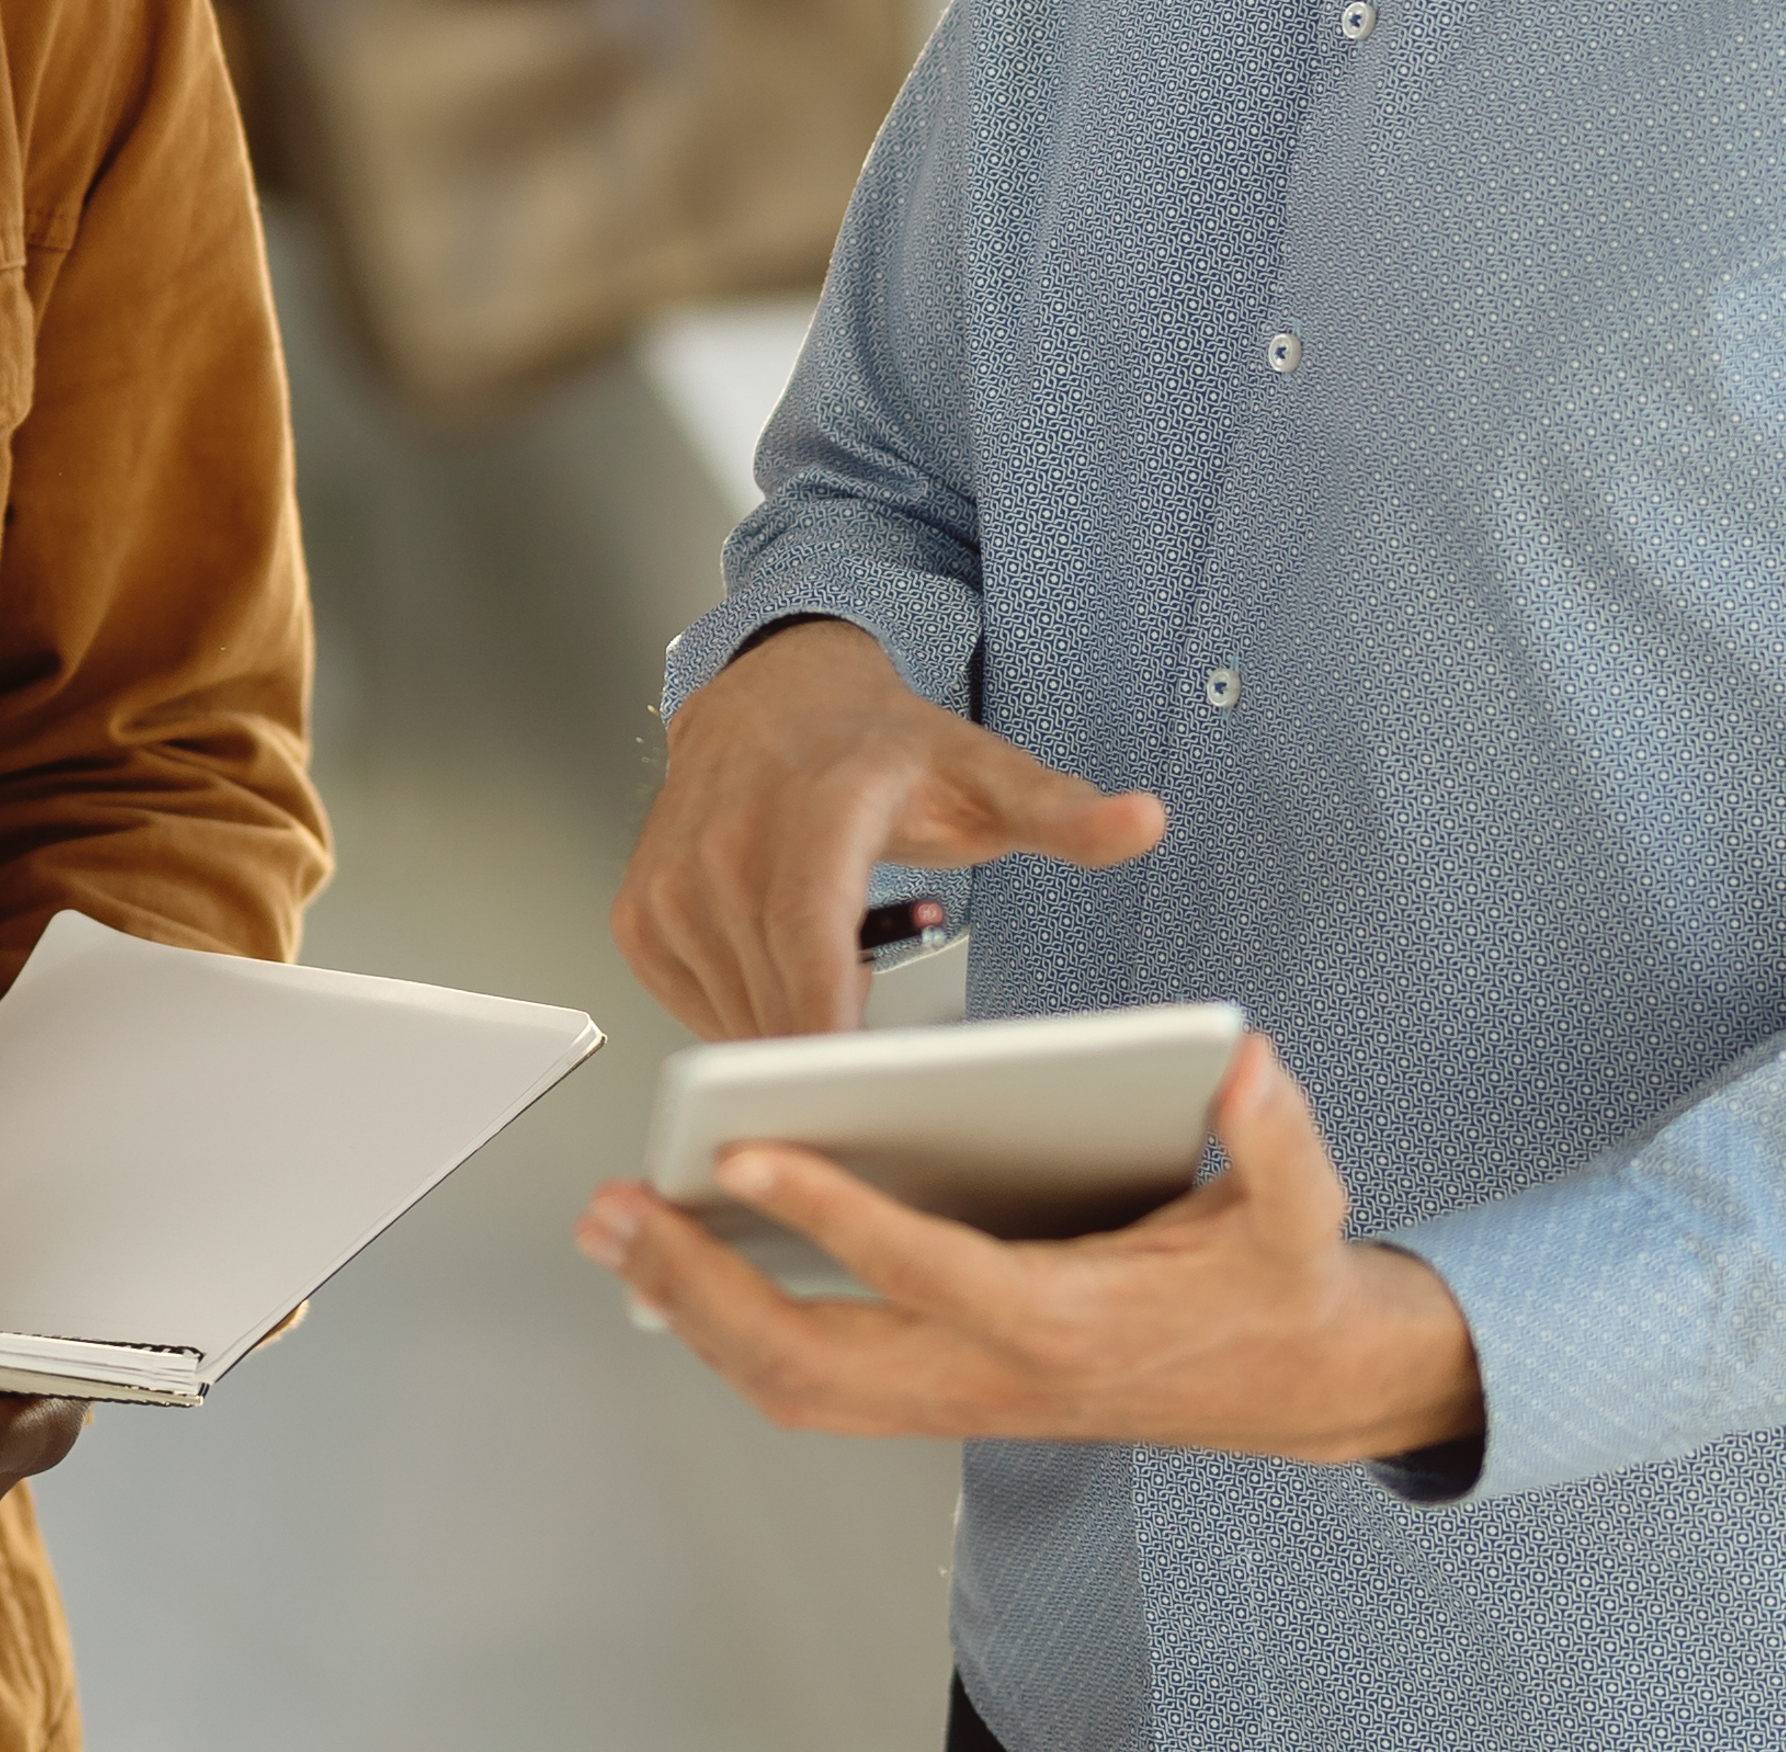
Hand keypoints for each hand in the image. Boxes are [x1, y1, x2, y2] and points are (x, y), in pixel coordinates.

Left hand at [575, 1031, 1483, 1466]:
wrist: (1291, 1387)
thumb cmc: (1275, 1288)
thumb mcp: (1301, 1211)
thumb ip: (1275, 1138)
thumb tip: (1245, 1060)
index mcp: (1066, 1323)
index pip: (927, 1273)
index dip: (833, 1214)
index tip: (746, 1151)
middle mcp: (993, 1380)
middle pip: (816, 1361)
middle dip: (701, 1289)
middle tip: (617, 1210)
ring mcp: (958, 1401)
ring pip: (796, 1386)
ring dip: (694, 1315)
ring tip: (616, 1234)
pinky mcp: (940, 1398)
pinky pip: (812, 1385)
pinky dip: (729, 1334)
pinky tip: (676, 1275)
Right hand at [614, 618, 1167, 1039]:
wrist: (769, 697)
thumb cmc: (875, 746)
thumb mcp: (981, 771)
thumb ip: (1062, 812)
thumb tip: (1145, 821)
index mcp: (811, 811)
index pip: (809, 940)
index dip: (830, 1024)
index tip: (861, 1087)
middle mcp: (725, 843)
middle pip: (772, 998)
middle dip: (829, 1058)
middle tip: (892, 1083)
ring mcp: (671, 881)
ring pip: (731, 1016)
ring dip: (793, 1032)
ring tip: (849, 978)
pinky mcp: (639, 913)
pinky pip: (694, 1008)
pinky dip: (744, 1017)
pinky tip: (790, 975)